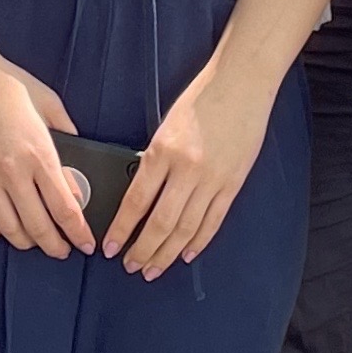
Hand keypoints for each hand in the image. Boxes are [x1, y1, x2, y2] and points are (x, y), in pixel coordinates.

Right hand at [0, 20, 91, 257]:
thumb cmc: (6, 81)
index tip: (86, 244)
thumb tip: (77, 160)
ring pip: (8, 228)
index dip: (79, 233)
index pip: (66, 208)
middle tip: (63, 251)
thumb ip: (67, 132)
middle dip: (55, 246)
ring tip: (34, 242)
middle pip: (39, 226)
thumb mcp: (48, 102)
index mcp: (39, 153)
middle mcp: (13, 171)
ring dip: (25, 242)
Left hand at [101, 59, 273, 275]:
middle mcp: (187, 169)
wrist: (240, 84)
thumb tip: (142, 195)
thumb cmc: (200, 99)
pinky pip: (213, 220)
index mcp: (162, 151)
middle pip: (161, 222)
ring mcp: (213, 179)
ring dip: (168, 253)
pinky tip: (186, 254)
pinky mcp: (233, 183)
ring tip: (154, 268)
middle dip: (143, 249)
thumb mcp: (166, 127)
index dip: (122, 229)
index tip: (111, 247)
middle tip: (132, 267)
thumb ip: (155, 161)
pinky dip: (199, 241)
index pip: (136, 201)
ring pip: (186, 228)